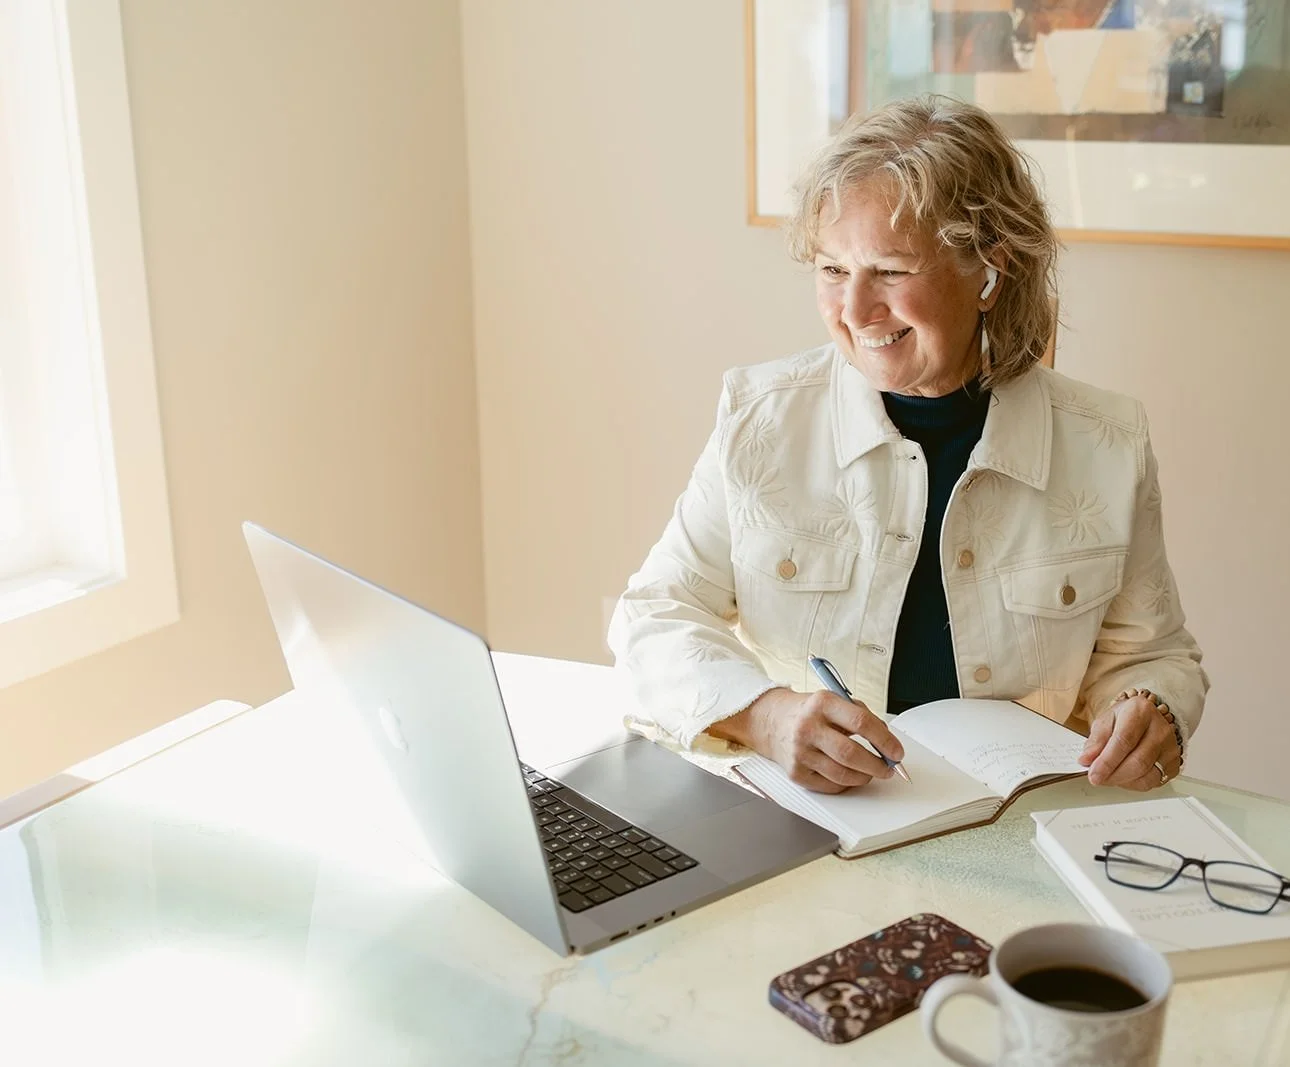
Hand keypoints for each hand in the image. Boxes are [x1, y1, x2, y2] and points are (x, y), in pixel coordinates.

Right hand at [712, 687, 903, 793]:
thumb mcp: (835, 701)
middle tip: (888, 768)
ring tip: (870, 772)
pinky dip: (846, 783)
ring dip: (864, 776)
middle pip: (851, 753)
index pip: (861, 723)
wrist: (773, 721)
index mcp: (822, 703)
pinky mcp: (795, 772)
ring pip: (842, 774)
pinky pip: (830, 785)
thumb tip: (887, 742)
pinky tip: (849, 774)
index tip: (897, 751)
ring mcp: (800, 751)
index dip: (885, 740)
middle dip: (877, 765)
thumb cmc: (810, 712)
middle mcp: (808, 727)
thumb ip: (861, 716)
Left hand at [1079, 693, 1180, 789]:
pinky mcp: (1174, 764)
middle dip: (1113, 775)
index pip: (1124, 741)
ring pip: (1147, 776)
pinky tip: (1123, 777)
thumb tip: (1087, 759)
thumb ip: (1096, 740)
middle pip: (1138, 762)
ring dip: (1122, 781)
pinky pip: (1153, 782)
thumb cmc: (1125, 718)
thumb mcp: (1105, 721)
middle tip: (1097, 778)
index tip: (1093, 774)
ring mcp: (1171, 748)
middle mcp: (1160, 729)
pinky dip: (1134, 784)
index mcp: (1141, 711)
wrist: (1148, 718)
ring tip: (1108, 776)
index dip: (1107, 761)